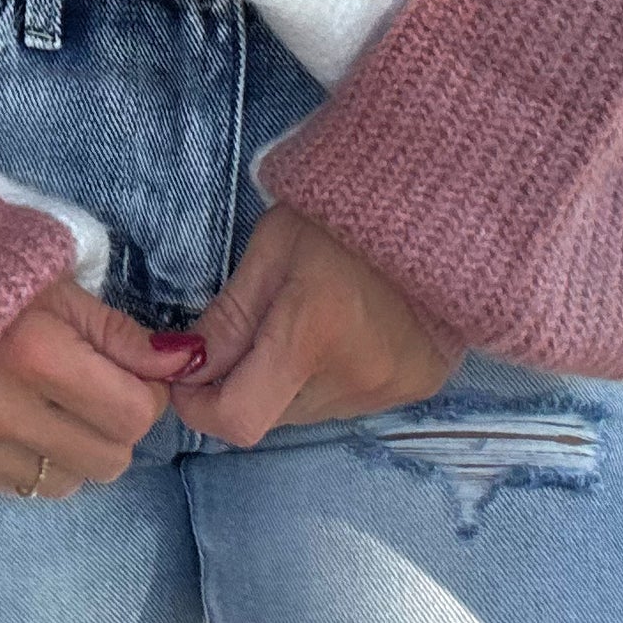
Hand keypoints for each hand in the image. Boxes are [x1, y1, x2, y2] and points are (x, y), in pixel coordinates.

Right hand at [0, 276, 203, 498]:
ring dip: (73, 448)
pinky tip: (7, 416)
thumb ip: (116, 332)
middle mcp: (3, 414)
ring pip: (68, 482)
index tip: (129, 367)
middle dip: (115, 424)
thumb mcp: (47, 281)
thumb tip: (185, 364)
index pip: (135, 413)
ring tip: (45, 400)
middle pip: (110, 459)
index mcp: (35, 355)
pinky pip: (20, 487)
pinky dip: (29, 459)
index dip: (146, 391)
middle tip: (91, 384)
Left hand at [169, 203, 457, 445]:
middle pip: (271, 415)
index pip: (238, 419)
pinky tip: (344, 331)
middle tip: (256, 327)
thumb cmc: (341, 214)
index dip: (199, 405)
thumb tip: (184, 366)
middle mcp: (353, 379)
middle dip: (245, 384)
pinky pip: (348, 403)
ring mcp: (390, 390)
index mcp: (310, 336)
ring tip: (307, 320)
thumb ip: (228, 317)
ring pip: (308, 412)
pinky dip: (330, 379)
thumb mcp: (271, 249)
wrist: (439, 203)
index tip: (189, 372)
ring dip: (289, 383)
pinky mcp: (416, 389)